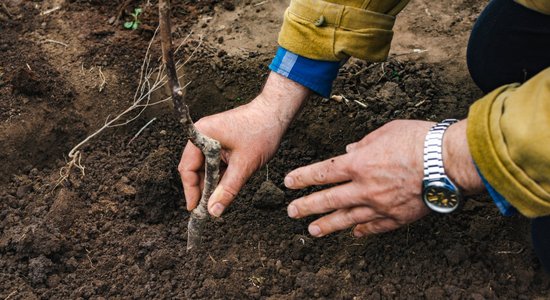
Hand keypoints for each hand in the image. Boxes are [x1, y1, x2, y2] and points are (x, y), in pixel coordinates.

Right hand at [179, 72, 309, 216]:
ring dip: (210, 182)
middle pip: (193, 168)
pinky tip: (225, 185)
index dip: (190, 190)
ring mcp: (210, 136)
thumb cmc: (261, 132)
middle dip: (201, 188)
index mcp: (202, 135)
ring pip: (204, 166)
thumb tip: (213, 211)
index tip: (195, 208)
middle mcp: (202, 134)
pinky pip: (213, 161)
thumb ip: (227, 189)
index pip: (187, 168)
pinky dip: (218, 174)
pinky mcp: (220, 140)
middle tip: (208, 208)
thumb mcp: (244, 165)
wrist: (276, 113)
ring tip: (218, 199)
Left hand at [284, 119, 483, 237]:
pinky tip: (354, 234)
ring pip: (347, 219)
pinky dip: (363, 231)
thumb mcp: (386, 131)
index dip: (303, 178)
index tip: (289, 182)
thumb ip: (363, 143)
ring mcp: (380, 205)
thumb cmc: (419, 140)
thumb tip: (348, 152)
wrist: (449, 161)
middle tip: (291, 212)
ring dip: (327, 224)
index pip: (322, 173)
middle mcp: (364, 188)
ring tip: (312, 230)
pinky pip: (374, 227)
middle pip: (328, 199)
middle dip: (306, 206)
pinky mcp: (397, 217)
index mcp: (359, 163)